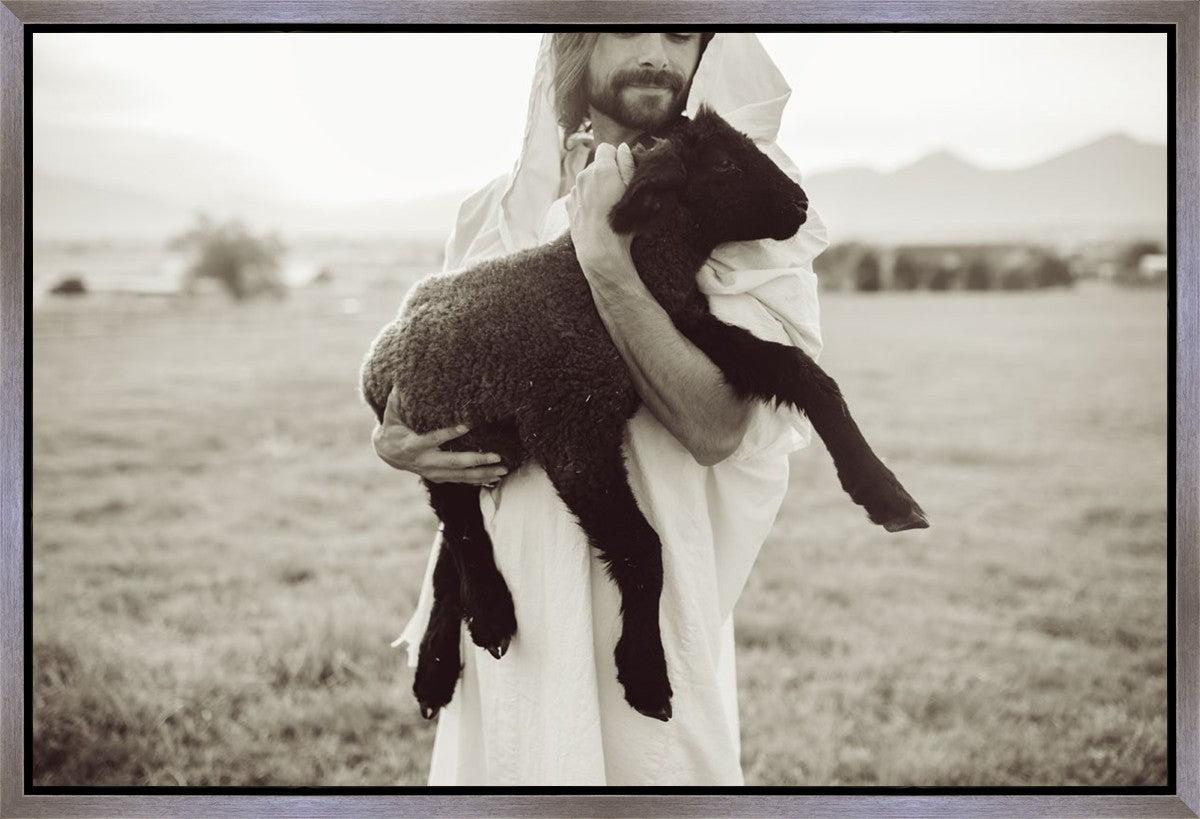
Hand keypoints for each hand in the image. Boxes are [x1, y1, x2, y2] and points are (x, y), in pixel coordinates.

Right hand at [373, 385, 507, 484]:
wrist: (387, 453)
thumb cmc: (393, 427)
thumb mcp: (391, 413)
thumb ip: (397, 399)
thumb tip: (403, 380)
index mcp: (413, 445)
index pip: (433, 439)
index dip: (449, 434)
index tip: (466, 426)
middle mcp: (425, 462)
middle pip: (453, 462)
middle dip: (476, 459)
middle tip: (496, 455)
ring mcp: (433, 472)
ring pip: (461, 475)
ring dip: (483, 473)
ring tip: (503, 469)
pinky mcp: (439, 478)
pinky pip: (461, 480)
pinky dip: (479, 480)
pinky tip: (496, 478)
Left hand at [568, 142, 638, 288]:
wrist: (600, 251)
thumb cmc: (621, 222)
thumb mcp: (633, 191)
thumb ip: (628, 165)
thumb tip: (624, 148)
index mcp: (601, 168)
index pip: (607, 148)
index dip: (616, 159)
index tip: (622, 174)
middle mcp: (584, 175)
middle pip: (596, 165)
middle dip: (606, 173)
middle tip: (617, 193)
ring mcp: (574, 190)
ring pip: (587, 180)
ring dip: (596, 186)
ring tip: (606, 207)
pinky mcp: (569, 204)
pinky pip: (580, 194)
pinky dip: (587, 199)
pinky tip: (596, 214)